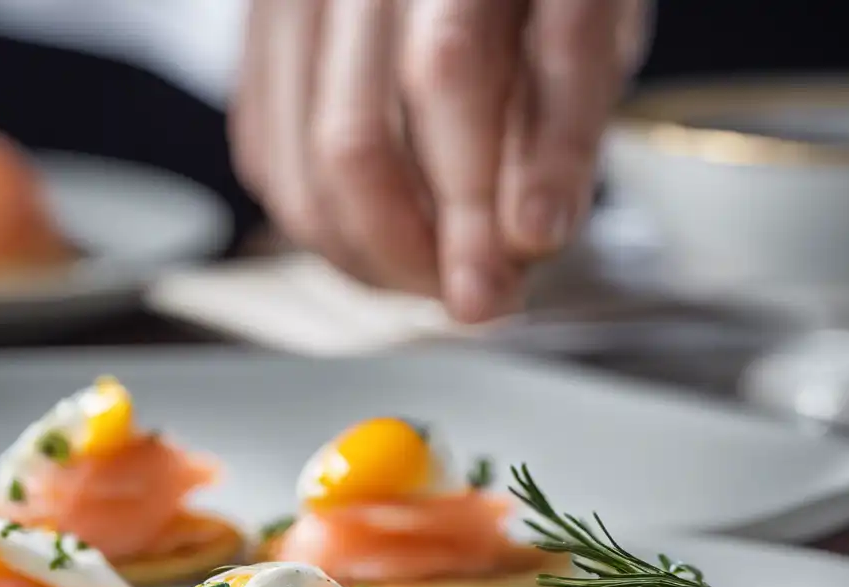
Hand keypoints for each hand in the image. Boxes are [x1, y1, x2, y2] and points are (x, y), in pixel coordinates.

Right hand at [229, 0, 651, 323]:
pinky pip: (267, 158)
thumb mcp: (584, 23)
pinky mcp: (263, 39)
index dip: (478, 195)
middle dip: (418, 250)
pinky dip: (327, 225)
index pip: (453, 71)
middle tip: (476, 295)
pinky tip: (384, 237)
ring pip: (303, 168)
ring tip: (435, 274)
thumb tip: (529, 237)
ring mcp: (295, 2)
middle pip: (354, 141)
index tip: (517, 266)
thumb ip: (561, 120)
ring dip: (372, 256)